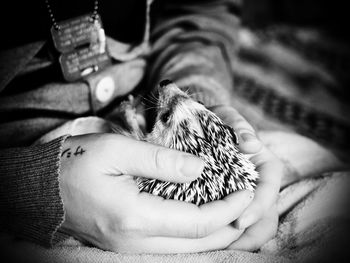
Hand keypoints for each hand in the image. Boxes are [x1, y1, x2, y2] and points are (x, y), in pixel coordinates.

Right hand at [59, 133, 253, 252]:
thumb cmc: (75, 163)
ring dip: (216, 232)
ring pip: (188, 250)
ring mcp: (131, 247)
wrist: (41, 189)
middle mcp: (136, 241)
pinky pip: (173, 245)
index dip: (228, 208)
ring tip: (235, 209)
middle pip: (199, 243)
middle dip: (230, 224)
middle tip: (250, 202)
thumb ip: (161, 160)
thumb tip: (201, 168)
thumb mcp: (117, 150)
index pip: (197, 222)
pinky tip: (205, 216)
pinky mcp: (128, 244)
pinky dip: (195, 233)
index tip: (247, 189)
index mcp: (135, 217)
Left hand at [211, 105, 282, 250]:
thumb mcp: (225, 117)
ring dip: (241, 239)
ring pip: (252, 223)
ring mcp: (241, 193)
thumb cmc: (214, 121)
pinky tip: (210, 241)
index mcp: (262, 163)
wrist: (195, 128)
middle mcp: (255, 181)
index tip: (240, 220)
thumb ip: (238, 126)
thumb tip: (251, 144)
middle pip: (266, 213)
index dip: (259, 206)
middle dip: (253, 231)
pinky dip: (225, 235)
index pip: (269, 188)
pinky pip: (231, 222)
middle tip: (230, 242)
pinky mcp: (225, 202)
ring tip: (221, 247)